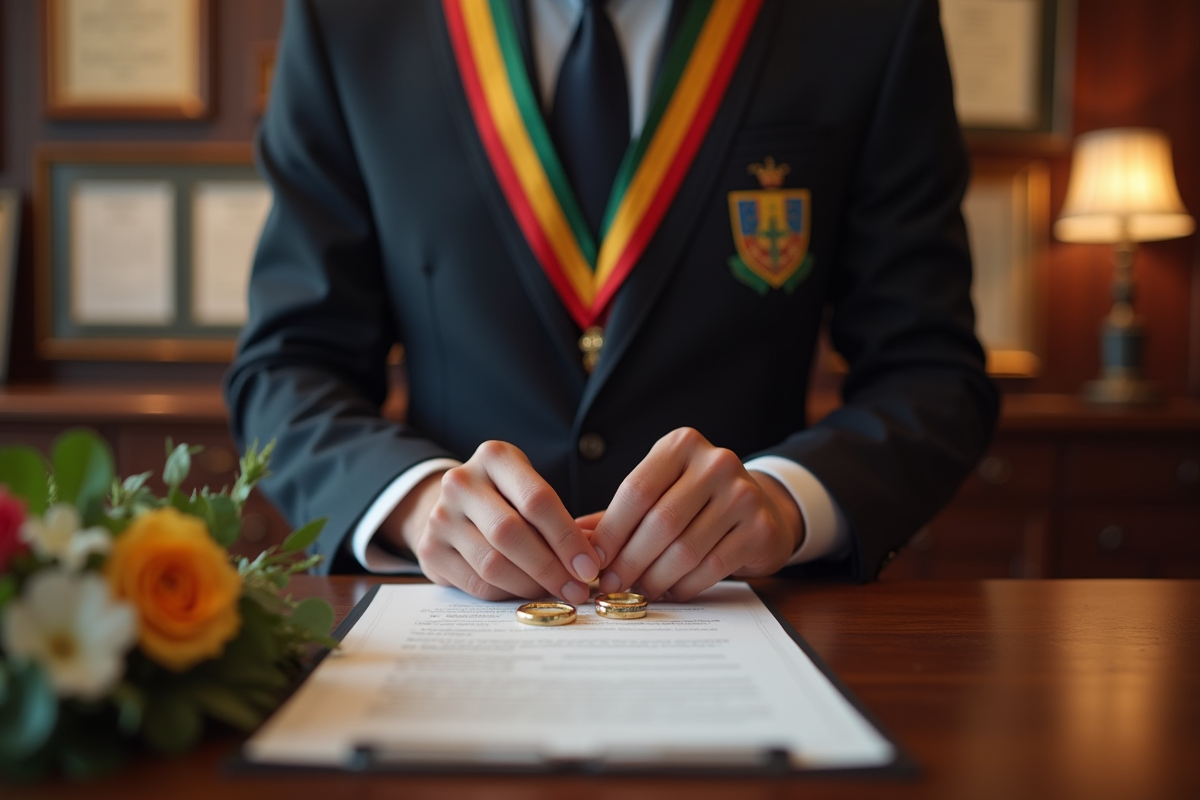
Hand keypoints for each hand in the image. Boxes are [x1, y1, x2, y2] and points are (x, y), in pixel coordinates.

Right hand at [389, 441, 599, 603]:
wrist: (453, 505)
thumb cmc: (507, 498)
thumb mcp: (530, 489)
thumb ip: (558, 518)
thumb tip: (591, 561)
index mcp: (494, 457)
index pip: (536, 499)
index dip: (567, 538)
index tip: (590, 566)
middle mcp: (461, 482)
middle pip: (511, 533)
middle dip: (551, 567)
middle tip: (577, 589)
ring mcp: (440, 516)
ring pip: (493, 563)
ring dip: (532, 586)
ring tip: (556, 593)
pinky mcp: (429, 550)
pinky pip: (476, 583)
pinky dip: (508, 594)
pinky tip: (526, 592)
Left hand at [589, 428, 804, 601]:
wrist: (762, 508)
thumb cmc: (696, 502)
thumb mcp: (658, 493)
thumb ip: (617, 513)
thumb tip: (574, 537)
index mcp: (682, 445)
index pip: (636, 490)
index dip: (610, 531)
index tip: (591, 561)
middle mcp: (716, 463)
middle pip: (660, 522)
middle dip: (629, 561)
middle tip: (611, 586)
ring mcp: (743, 494)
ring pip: (685, 549)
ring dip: (654, 579)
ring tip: (637, 592)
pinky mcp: (760, 528)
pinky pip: (711, 567)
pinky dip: (684, 586)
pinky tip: (670, 592)